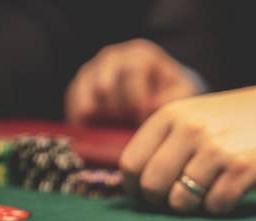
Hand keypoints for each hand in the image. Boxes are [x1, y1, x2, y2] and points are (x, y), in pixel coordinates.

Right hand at [65, 39, 198, 125]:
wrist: (153, 92)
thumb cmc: (168, 92)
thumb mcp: (180, 92)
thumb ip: (173, 97)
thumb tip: (153, 106)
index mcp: (139, 55)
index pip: (132, 72)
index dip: (137, 100)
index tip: (142, 119)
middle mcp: (112, 57)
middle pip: (105, 85)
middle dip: (118, 111)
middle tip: (127, 125)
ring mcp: (92, 70)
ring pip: (87, 95)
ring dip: (101, 116)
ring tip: (115, 126)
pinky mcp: (78, 87)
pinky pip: (75, 104)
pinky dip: (85, 120)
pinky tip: (98, 129)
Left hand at [119, 83, 255, 214]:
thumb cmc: (231, 122)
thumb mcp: (191, 117)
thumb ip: (161, 144)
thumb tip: (130, 188)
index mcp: (170, 115)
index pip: (131, 164)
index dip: (136, 187)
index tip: (149, 193)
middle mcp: (190, 129)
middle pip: (152, 187)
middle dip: (162, 201)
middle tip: (178, 198)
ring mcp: (216, 148)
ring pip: (182, 201)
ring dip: (193, 206)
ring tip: (206, 192)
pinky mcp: (242, 168)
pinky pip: (215, 206)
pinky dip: (220, 207)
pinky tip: (228, 191)